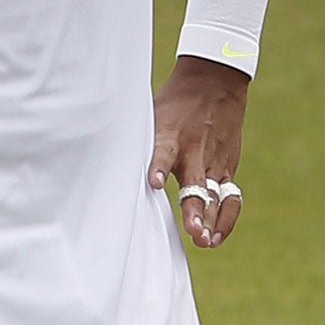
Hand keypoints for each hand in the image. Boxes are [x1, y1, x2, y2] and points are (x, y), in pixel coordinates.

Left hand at [149, 55, 249, 249]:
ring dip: (211, 220)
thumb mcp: (150, 115)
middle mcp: (193, 151)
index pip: (163, 152)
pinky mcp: (227, 167)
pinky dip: (225, 218)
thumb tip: (93, 162)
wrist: (215, 82)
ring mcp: (213, 160)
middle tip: (194, 231)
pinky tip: (215, 237)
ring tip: (205, 241)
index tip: (154, 183)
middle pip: (196, 183)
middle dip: (195, 209)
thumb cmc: (173, 104)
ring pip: (215, 195)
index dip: (159, 167)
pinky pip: (231, 196)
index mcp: (170, 136)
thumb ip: (134, 142)